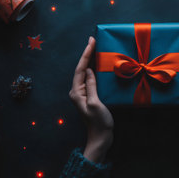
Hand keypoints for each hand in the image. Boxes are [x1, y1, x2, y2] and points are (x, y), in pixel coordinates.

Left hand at [69, 36, 113, 162]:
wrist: (101, 138)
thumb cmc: (98, 122)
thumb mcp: (95, 103)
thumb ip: (91, 86)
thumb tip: (89, 70)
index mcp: (77, 92)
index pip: (80, 69)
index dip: (86, 54)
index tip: (91, 41)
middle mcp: (78, 91)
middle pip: (82, 68)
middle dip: (87, 54)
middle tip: (93, 39)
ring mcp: (84, 94)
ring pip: (86, 72)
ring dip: (91, 60)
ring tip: (96, 47)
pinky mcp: (91, 96)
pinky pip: (91, 79)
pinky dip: (95, 69)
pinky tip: (100, 64)